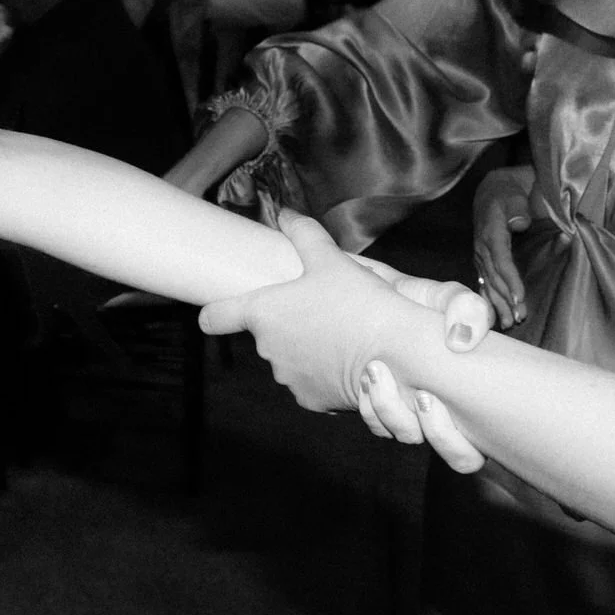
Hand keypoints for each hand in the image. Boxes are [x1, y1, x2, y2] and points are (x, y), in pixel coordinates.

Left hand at [197, 212, 487, 469]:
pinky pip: (311, 384)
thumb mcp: (331, 260)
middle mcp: (267, 350)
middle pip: (266, 336)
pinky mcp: (311, 400)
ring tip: (339, 336)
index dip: (215, 313)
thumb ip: (304, 234)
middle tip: (320, 312)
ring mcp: (288, 378)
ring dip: (305, 351)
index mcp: (263, 313)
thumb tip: (286, 213)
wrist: (399, 353)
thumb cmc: (361, 302)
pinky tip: (348, 362)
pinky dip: (324, 375)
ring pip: (290, 360)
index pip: (216, 316)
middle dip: (286, 326)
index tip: (214, 313)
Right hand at [472, 164, 532, 325]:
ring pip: (488, 283)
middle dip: (505, 299)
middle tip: (518, 318)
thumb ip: (517, 208)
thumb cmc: (507, 193)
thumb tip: (520, 223)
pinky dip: (488, 300)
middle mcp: (482, 248)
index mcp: (490, 233)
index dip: (510, 279)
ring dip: (498, 304)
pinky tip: (493, 316)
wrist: (492, 190)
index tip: (519, 297)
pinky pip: (484, 283)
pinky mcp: (482, 261)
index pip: (501, 260)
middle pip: (494, 277)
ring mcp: (480, 256)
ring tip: (508, 323)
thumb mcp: (513, 194)